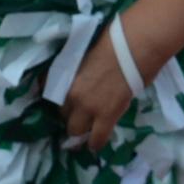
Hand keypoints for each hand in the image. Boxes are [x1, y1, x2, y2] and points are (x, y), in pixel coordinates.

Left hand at [60, 27, 134, 151]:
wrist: (135, 45)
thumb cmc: (115, 40)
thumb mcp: (87, 50)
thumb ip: (80, 68)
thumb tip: (84, 76)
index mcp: (65, 73)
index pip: (48, 92)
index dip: (59, 98)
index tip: (64, 101)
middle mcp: (71, 93)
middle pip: (62, 113)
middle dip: (70, 114)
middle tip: (82, 113)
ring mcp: (88, 107)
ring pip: (75, 130)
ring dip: (81, 130)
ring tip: (89, 129)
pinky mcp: (106, 117)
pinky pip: (97, 139)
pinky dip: (96, 143)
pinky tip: (96, 143)